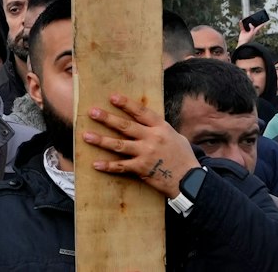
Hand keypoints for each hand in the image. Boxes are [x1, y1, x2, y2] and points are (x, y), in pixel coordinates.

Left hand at [81, 93, 199, 198]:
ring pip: (119, 145)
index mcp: (161, 128)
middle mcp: (152, 139)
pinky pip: (122, 166)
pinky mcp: (142, 169)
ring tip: (86, 136)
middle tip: (92, 112)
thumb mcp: (176, 136)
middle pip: (125, 126)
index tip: (112, 97)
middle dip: (107, 119)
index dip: (126, 104)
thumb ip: (159, 128)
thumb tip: (146, 120)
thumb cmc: (184, 157)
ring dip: (101, 140)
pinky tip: (96, 164)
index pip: (141, 112)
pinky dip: (108, 166)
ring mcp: (146, 154)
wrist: (191, 181)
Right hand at [236, 19, 268, 46]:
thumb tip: (250, 24)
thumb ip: (252, 28)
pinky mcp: (243, 32)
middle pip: (253, 26)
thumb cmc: (248, 40)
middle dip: (254, 23)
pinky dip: (241, 24)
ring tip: (246, 19)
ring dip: (246, 23)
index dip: (262, 24)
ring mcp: (247, 31)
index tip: (265, 22)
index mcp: (254, 32)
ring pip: (247, 25)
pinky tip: (240, 21)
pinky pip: (242, 27)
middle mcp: (251, 31)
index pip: (259, 27)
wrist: (242, 44)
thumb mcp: (252, 33)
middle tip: (255, 19)